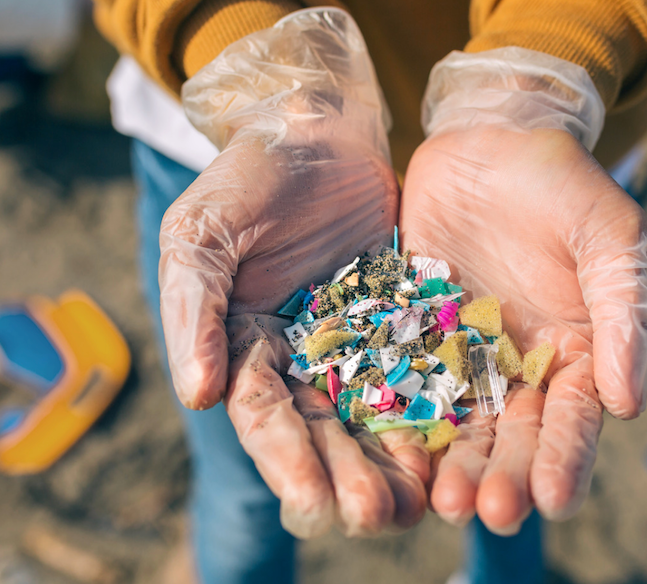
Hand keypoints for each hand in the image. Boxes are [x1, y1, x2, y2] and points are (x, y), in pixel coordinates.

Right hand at [159, 8, 427, 538]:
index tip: (314, 503)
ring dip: (392, 463)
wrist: (316, 128)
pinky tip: (453, 447)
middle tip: (377, 517)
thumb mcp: (201, 234)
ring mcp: (354, 343)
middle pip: (323, 431)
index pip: (264, 416)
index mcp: (243, 346)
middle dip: (347, 477)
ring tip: (419, 504)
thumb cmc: (248, 176)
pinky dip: (431, 412)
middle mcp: (299, 358)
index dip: (286, 461)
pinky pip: (419, 372)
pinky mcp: (402, 322)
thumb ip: (193, 311)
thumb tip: (197, 395)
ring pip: (373, 415)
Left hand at [402, 49, 646, 533]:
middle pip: (513, 436)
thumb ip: (623, 315)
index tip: (553, 499)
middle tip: (489, 512)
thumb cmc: (561, 182)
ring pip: (457, 424)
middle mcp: (519, 367)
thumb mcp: (608, 236)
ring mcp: (462, 355)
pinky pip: (404, 384)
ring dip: (451, 465)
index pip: (574, 419)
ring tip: (440, 501)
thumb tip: (630, 405)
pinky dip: (399, 421)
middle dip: (504, 477)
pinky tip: (390, 455)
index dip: (566, 460)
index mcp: (577, 352)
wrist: (488, 138)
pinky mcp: (412, 334)